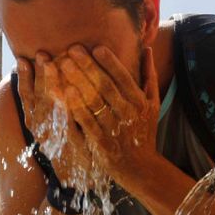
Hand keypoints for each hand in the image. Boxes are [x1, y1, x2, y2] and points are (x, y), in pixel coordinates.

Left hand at [54, 44, 159, 186]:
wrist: (140, 167)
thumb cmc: (144, 130)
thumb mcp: (153, 103)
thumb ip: (149, 75)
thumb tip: (147, 48)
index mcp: (139, 102)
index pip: (124, 77)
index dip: (110, 62)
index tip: (96, 47)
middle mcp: (128, 113)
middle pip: (105, 86)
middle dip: (88, 66)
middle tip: (71, 49)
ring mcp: (114, 128)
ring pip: (94, 101)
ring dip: (77, 82)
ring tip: (62, 65)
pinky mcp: (101, 142)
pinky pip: (86, 122)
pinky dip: (75, 107)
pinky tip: (64, 93)